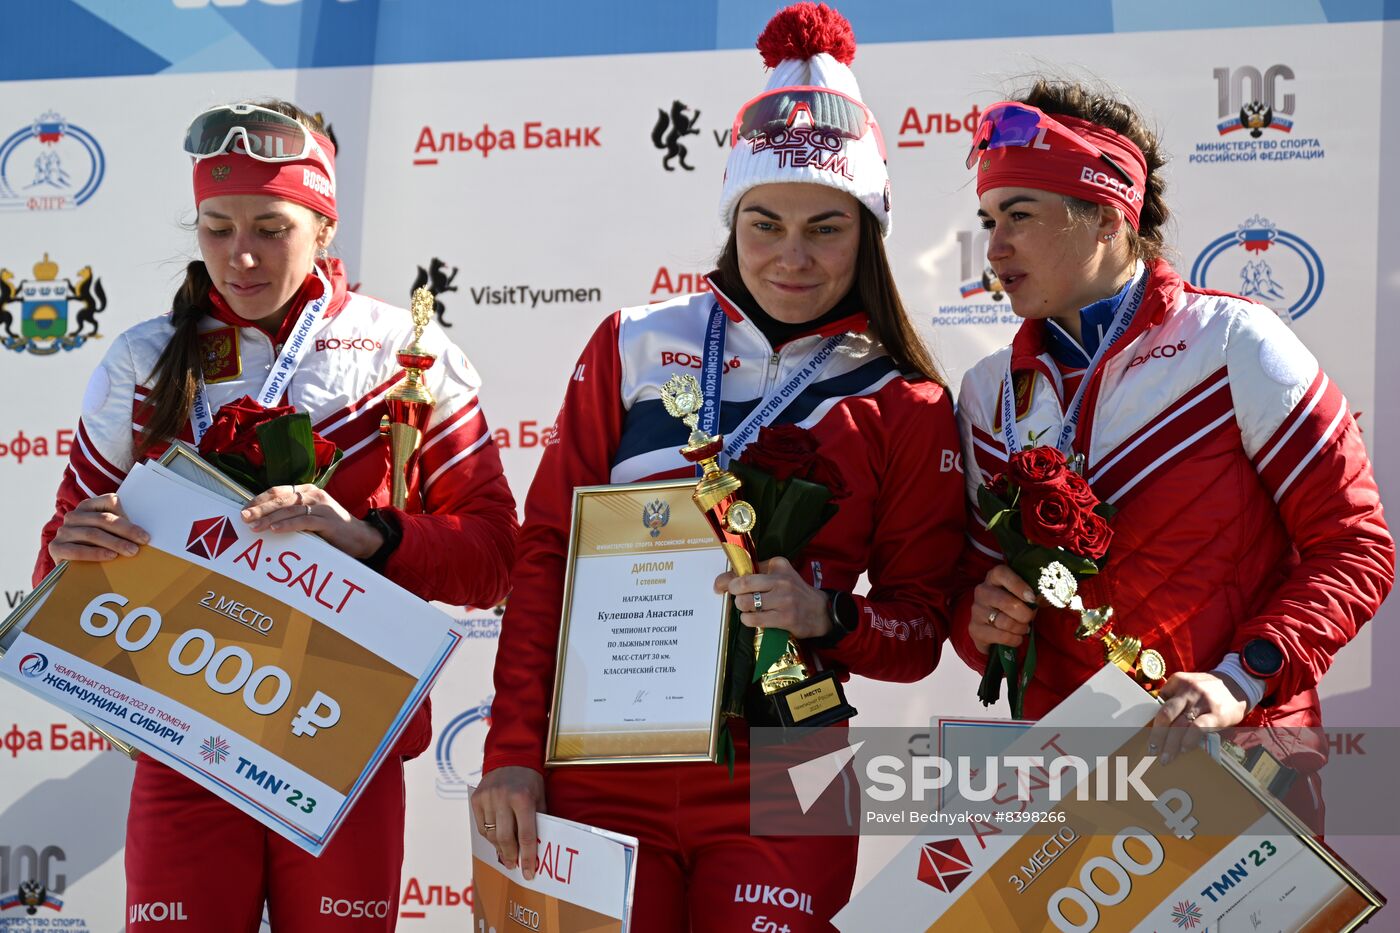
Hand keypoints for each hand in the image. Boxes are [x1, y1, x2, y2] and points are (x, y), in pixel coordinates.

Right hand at [48, 494, 149, 562]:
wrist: (72, 567)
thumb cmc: (98, 547)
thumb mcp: (111, 534)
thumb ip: (122, 529)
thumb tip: (143, 536)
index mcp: (89, 506)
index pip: (110, 502)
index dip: (128, 519)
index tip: (144, 536)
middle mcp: (74, 516)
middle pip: (104, 519)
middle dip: (126, 531)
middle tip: (142, 543)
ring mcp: (63, 531)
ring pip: (93, 534)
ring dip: (115, 543)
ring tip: (131, 551)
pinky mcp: (56, 547)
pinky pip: (77, 550)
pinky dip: (95, 553)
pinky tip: (110, 557)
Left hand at [240, 485, 382, 557]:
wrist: (360, 537)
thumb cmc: (331, 528)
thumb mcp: (311, 515)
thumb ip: (292, 512)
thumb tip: (262, 518)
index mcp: (307, 491)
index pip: (278, 491)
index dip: (259, 499)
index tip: (244, 509)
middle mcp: (314, 495)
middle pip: (281, 499)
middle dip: (260, 508)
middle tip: (244, 517)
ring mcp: (322, 507)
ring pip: (290, 510)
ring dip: (270, 518)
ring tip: (254, 526)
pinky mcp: (328, 521)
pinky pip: (304, 521)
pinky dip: (287, 525)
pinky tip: (275, 529)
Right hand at [472, 766, 545, 878]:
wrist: (510, 757)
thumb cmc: (529, 780)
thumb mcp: (540, 797)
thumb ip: (539, 820)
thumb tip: (538, 848)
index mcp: (523, 798)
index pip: (526, 835)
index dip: (528, 857)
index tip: (528, 873)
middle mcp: (503, 798)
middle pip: (505, 838)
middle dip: (511, 856)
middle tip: (514, 865)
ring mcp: (488, 798)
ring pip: (491, 834)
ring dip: (499, 848)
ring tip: (506, 854)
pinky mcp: (476, 798)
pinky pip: (481, 826)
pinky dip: (489, 836)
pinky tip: (497, 839)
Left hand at [713, 557, 829, 638]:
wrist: (821, 611)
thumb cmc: (795, 592)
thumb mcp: (779, 575)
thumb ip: (755, 574)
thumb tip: (724, 581)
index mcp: (778, 565)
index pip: (746, 569)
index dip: (727, 580)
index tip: (720, 586)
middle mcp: (781, 580)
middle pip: (742, 584)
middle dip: (735, 594)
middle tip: (739, 598)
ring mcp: (783, 600)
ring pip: (746, 603)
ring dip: (742, 608)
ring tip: (749, 609)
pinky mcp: (784, 618)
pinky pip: (755, 619)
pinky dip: (748, 620)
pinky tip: (753, 618)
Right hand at [968, 564, 1035, 654]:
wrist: (992, 629)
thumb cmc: (1012, 608)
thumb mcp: (1023, 597)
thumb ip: (1035, 595)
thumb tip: (1048, 598)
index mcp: (994, 578)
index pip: (1001, 573)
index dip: (1018, 585)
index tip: (1032, 598)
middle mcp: (982, 591)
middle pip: (1005, 602)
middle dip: (1024, 614)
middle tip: (1030, 618)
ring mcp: (976, 610)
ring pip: (1004, 621)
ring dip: (1020, 628)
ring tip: (1023, 628)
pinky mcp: (975, 629)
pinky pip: (1001, 636)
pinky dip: (1014, 639)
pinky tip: (1016, 638)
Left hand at [1146, 671, 1248, 763]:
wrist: (1239, 684)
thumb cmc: (1209, 689)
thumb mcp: (1189, 684)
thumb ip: (1174, 696)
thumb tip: (1158, 720)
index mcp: (1178, 681)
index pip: (1159, 703)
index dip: (1152, 721)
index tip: (1147, 735)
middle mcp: (1188, 690)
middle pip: (1165, 714)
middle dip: (1156, 735)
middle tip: (1151, 750)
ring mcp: (1202, 702)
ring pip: (1179, 725)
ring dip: (1170, 744)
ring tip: (1165, 757)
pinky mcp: (1216, 714)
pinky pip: (1197, 728)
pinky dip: (1188, 740)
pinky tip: (1184, 749)